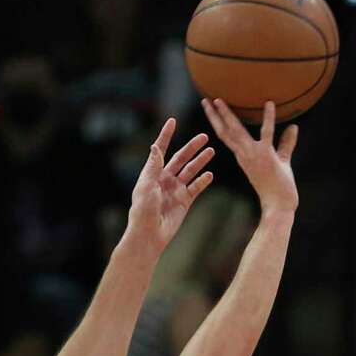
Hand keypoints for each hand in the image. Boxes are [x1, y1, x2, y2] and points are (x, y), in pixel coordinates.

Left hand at [126, 118, 214, 252]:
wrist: (150, 235)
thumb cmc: (143, 210)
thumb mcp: (147, 185)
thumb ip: (153, 166)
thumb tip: (155, 146)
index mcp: (153, 173)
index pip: (160, 150)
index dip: (166, 135)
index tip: (172, 121)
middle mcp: (165, 179)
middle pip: (181, 158)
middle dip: (192, 147)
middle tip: (205, 137)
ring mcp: (176, 190)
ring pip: (191, 171)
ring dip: (201, 161)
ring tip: (211, 151)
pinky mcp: (184, 202)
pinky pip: (196, 188)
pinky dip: (203, 181)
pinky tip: (210, 174)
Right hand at [201, 99, 298, 214]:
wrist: (279, 205)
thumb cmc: (279, 187)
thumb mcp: (282, 161)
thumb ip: (286, 143)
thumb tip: (294, 127)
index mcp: (244, 156)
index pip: (227, 136)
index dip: (218, 123)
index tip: (211, 110)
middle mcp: (244, 155)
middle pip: (225, 132)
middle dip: (214, 116)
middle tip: (205, 100)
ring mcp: (253, 155)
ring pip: (236, 131)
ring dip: (226, 115)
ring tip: (218, 100)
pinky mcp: (266, 156)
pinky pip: (267, 133)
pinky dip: (269, 118)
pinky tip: (269, 103)